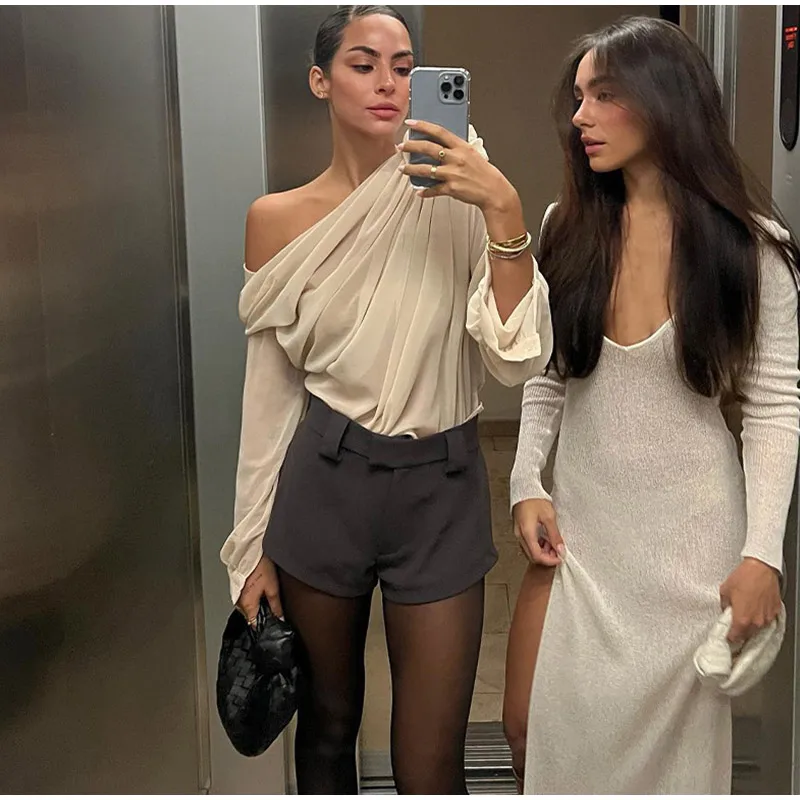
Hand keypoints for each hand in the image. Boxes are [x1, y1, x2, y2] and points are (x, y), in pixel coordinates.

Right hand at [236, 555, 282, 624]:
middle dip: (262, 614)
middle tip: (273, 608)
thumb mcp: (273, 588)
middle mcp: (239, 602)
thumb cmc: (260, 566)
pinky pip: (246, 599)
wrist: (251, 551)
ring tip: (266, 596)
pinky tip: (260, 590)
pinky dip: (253, 598)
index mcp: (247, 605)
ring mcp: (237, 595)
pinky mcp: (238, 588)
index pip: (255, 624)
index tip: (273, 623)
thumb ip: (276, 606)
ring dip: (257, 605)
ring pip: (249, 607)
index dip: (265, 624)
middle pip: (251, 616)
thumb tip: (280, 617)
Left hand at [397, 119, 516, 210]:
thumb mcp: (473, 154)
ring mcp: (452, 173)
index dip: (423, 125)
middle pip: (428, 148)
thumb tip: (442, 147)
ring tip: (402, 169)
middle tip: (401, 147)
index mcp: (462, 147)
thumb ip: (457, 149)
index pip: (439, 131)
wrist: (494, 191)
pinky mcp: (451, 188)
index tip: (411, 122)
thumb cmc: (485, 173)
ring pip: (426, 169)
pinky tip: (419, 192)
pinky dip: (425, 192)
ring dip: (411, 169)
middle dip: (411, 146)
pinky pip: (433, 190)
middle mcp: (456, 158)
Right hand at [512, 498, 564, 566]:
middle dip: (547, 557)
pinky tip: (546, 539)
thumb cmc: (534, 500)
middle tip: (558, 551)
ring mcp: (519, 534)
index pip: (537, 556)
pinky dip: (538, 546)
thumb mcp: (549, 517)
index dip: (550, 560)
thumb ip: (555, 535)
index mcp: (527, 533)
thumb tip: (560, 549)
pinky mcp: (520, 531)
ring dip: (543, 552)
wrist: (525, 490)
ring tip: (553, 544)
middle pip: (532, 556)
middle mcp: (520, 536)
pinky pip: (528, 544)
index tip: (560, 557)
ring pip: (530, 551)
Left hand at [719, 557, 780, 642]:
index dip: (730, 637)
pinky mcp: (775, 611)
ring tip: (745, 616)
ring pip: (758, 629)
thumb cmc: (744, 577)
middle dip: (740, 632)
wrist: (761, 568)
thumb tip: (726, 610)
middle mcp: (756, 621)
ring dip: (751, 626)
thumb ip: (724, 605)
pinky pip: (767, 620)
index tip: (727, 635)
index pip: (735, 637)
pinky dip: (761, 618)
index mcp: (742, 619)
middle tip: (735, 626)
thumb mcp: (725, 590)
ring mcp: (767, 617)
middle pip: (747, 635)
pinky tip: (755, 610)